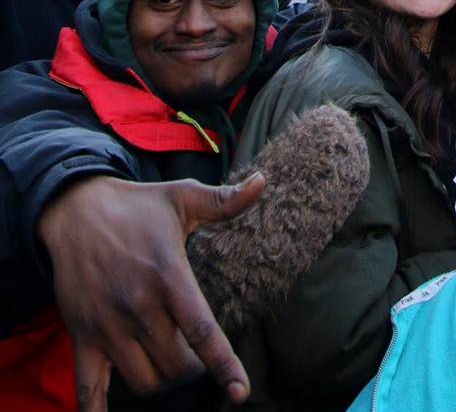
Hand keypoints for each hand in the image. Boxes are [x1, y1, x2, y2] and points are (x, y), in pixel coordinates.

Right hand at [37, 172, 263, 409]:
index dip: (224, 364)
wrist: (75, 211)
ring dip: (161, 380)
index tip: (240, 390)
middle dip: (192, 367)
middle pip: (176, 364)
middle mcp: (138, 305)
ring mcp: (107, 325)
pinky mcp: (82, 337)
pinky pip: (88, 390)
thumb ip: (224, 200)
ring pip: (144, 380)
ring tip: (167, 358)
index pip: (201, 330)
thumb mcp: (181, 197)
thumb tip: (262, 182)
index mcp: (168, 274)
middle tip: (194, 350)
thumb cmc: (137, 205)